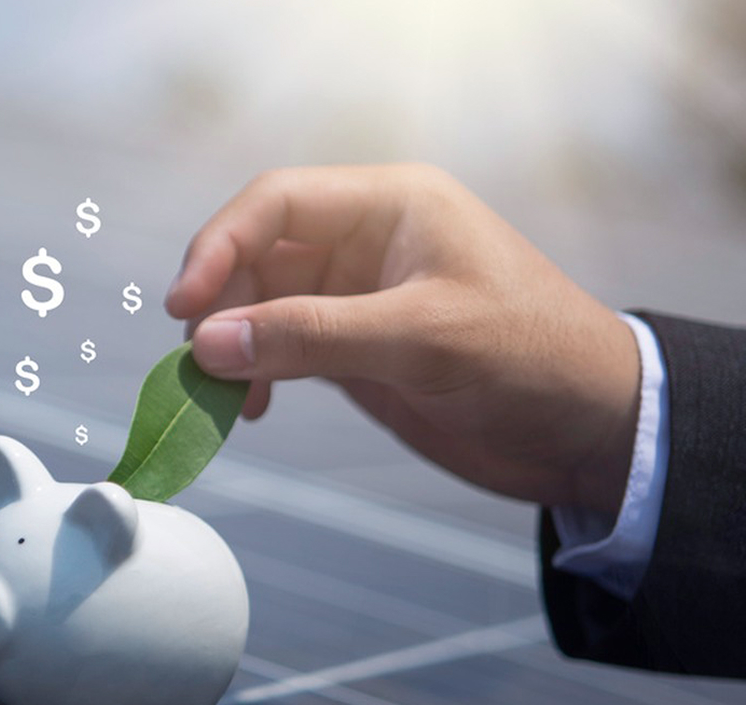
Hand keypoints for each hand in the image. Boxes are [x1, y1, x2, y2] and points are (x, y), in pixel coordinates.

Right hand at [165, 164, 639, 513]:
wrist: (589, 431)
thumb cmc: (532, 360)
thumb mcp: (422, 341)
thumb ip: (312, 338)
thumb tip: (208, 342)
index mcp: (391, 206)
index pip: (276, 203)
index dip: (219, 246)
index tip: (185, 305)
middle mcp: (367, 244)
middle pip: (258, 255)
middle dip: (222, 305)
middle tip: (198, 363)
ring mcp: (358, 299)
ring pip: (263, 307)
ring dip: (233, 348)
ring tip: (220, 397)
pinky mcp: (357, 351)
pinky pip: (282, 350)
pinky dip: (255, 376)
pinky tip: (251, 410)